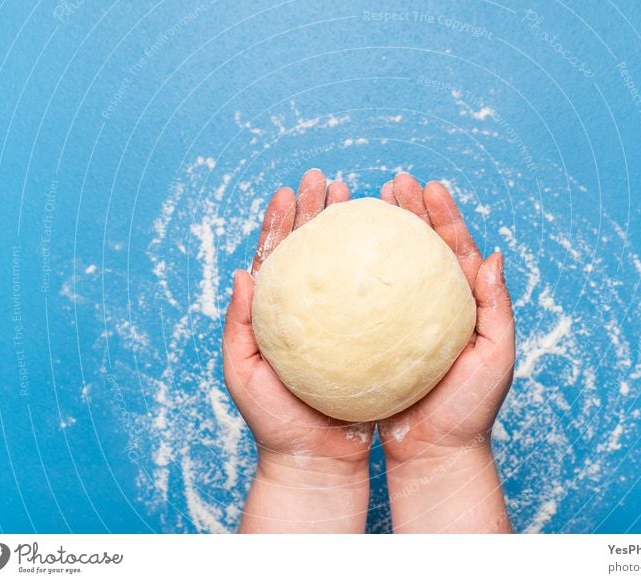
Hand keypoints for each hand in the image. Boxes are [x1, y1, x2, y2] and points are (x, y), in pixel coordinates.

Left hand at [222, 169, 372, 531]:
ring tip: (368, 197)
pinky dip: (390, 268)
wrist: (319, 461)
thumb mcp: (244, 373)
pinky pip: (384, 298)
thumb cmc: (276, 422)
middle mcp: (314, 313)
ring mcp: (345, 324)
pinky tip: (402, 246)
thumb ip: (239, 324)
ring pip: (353, 266)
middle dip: (321, 210)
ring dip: (357, 229)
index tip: (290, 191)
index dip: (284, 221)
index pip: (280, 255)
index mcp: (279, 313)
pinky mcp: (375, 340)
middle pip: (317, 250)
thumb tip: (243, 272)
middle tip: (328, 180)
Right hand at [376, 173, 515, 531]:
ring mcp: (398, 322)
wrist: (432, 452)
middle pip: (417, 247)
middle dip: (406, 210)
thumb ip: (497, 306)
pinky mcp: (372, 340)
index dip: (440, 214)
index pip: (452, 247)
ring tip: (359, 202)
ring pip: (384, 267)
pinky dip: (348, 274)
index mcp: (461, 303)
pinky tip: (332, 254)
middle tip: (390, 183)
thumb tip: (493, 255)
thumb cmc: (469, 410)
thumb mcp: (495, 357)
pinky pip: (359, 301)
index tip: (426, 186)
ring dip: (374, 232)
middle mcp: (429, 306)